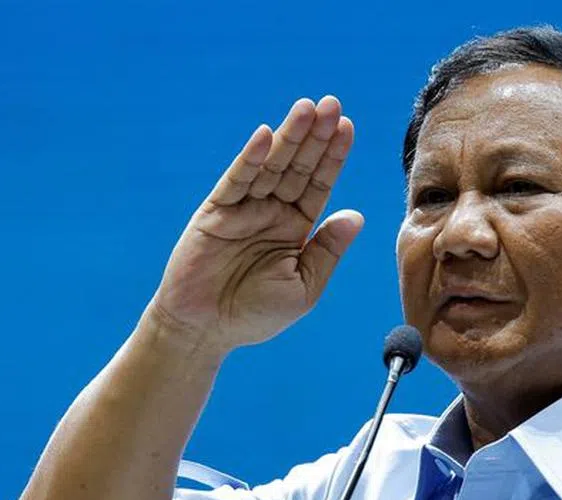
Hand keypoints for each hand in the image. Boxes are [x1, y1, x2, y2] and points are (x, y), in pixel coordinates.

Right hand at [149, 95, 361, 349]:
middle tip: (332, 104)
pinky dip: (251, 158)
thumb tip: (357, 215)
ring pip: (271, 166)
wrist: (205, 332)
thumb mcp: (304, 286)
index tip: (347, 127)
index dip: (333, 156)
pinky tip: (267, 135)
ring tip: (307, 108)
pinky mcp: (216, 212)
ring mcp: (243, 210)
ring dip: (289, 137)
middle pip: (298, 167)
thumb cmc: (255, 315)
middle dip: (315, 136)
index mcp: (296, 228)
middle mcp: (271, 212)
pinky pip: (237, 180)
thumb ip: (327, 250)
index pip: (319, 184)